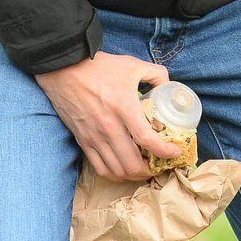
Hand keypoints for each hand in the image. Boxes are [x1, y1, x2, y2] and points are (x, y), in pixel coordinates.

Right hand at [35, 52, 180, 180]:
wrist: (64, 70)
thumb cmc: (100, 67)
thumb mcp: (133, 65)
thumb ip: (157, 74)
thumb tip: (169, 86)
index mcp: (124, 108)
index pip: (147, 139)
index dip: (164, 151)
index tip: (176, 152)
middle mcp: (109, 127)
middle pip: (132, 163)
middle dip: (150, 170)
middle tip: (160, 165)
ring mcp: (94, 137)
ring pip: (116, 169)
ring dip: (133, 175)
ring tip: (145, 170)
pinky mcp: (82, 140)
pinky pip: (99, 167)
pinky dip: (114, 174)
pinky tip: (124, 170)